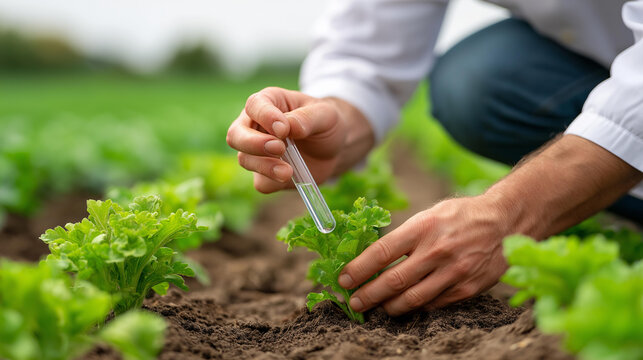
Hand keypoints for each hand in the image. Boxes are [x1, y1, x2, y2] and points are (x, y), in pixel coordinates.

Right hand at [227, 87, 348, 192]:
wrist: (334, 148)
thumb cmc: (326, 123)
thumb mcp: (325, 115)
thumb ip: (307, 118)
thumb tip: (287, 127)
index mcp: (268, 102)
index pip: (254, 105)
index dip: (265, 117)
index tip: (283, 129)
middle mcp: (255, 126)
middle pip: (236, 135)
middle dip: (253, 144)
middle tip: (279, 148)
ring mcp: (257, 152)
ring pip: (245, 159)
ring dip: (265, 166)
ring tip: (288, 171)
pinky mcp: (265, 174)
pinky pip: (260, 182)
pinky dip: (273, 182)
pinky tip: (290, 177)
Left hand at [337, 134, 642, 315]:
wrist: (505, 221)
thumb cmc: (459, 216)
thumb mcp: (429, 214)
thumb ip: (405, 236)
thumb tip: (373, 258)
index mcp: (423, 227)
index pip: (382, 252)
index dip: (359, 269)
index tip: (344, 279)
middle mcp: (437, 250)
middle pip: (394, 281)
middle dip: (369, 295)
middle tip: (354, 302)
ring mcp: (453, 272)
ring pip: (413, 299)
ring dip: (390, 307)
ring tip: (377, 308)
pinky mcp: (467, 288)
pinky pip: (434, 304)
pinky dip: (416, 307)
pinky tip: (405, 306)